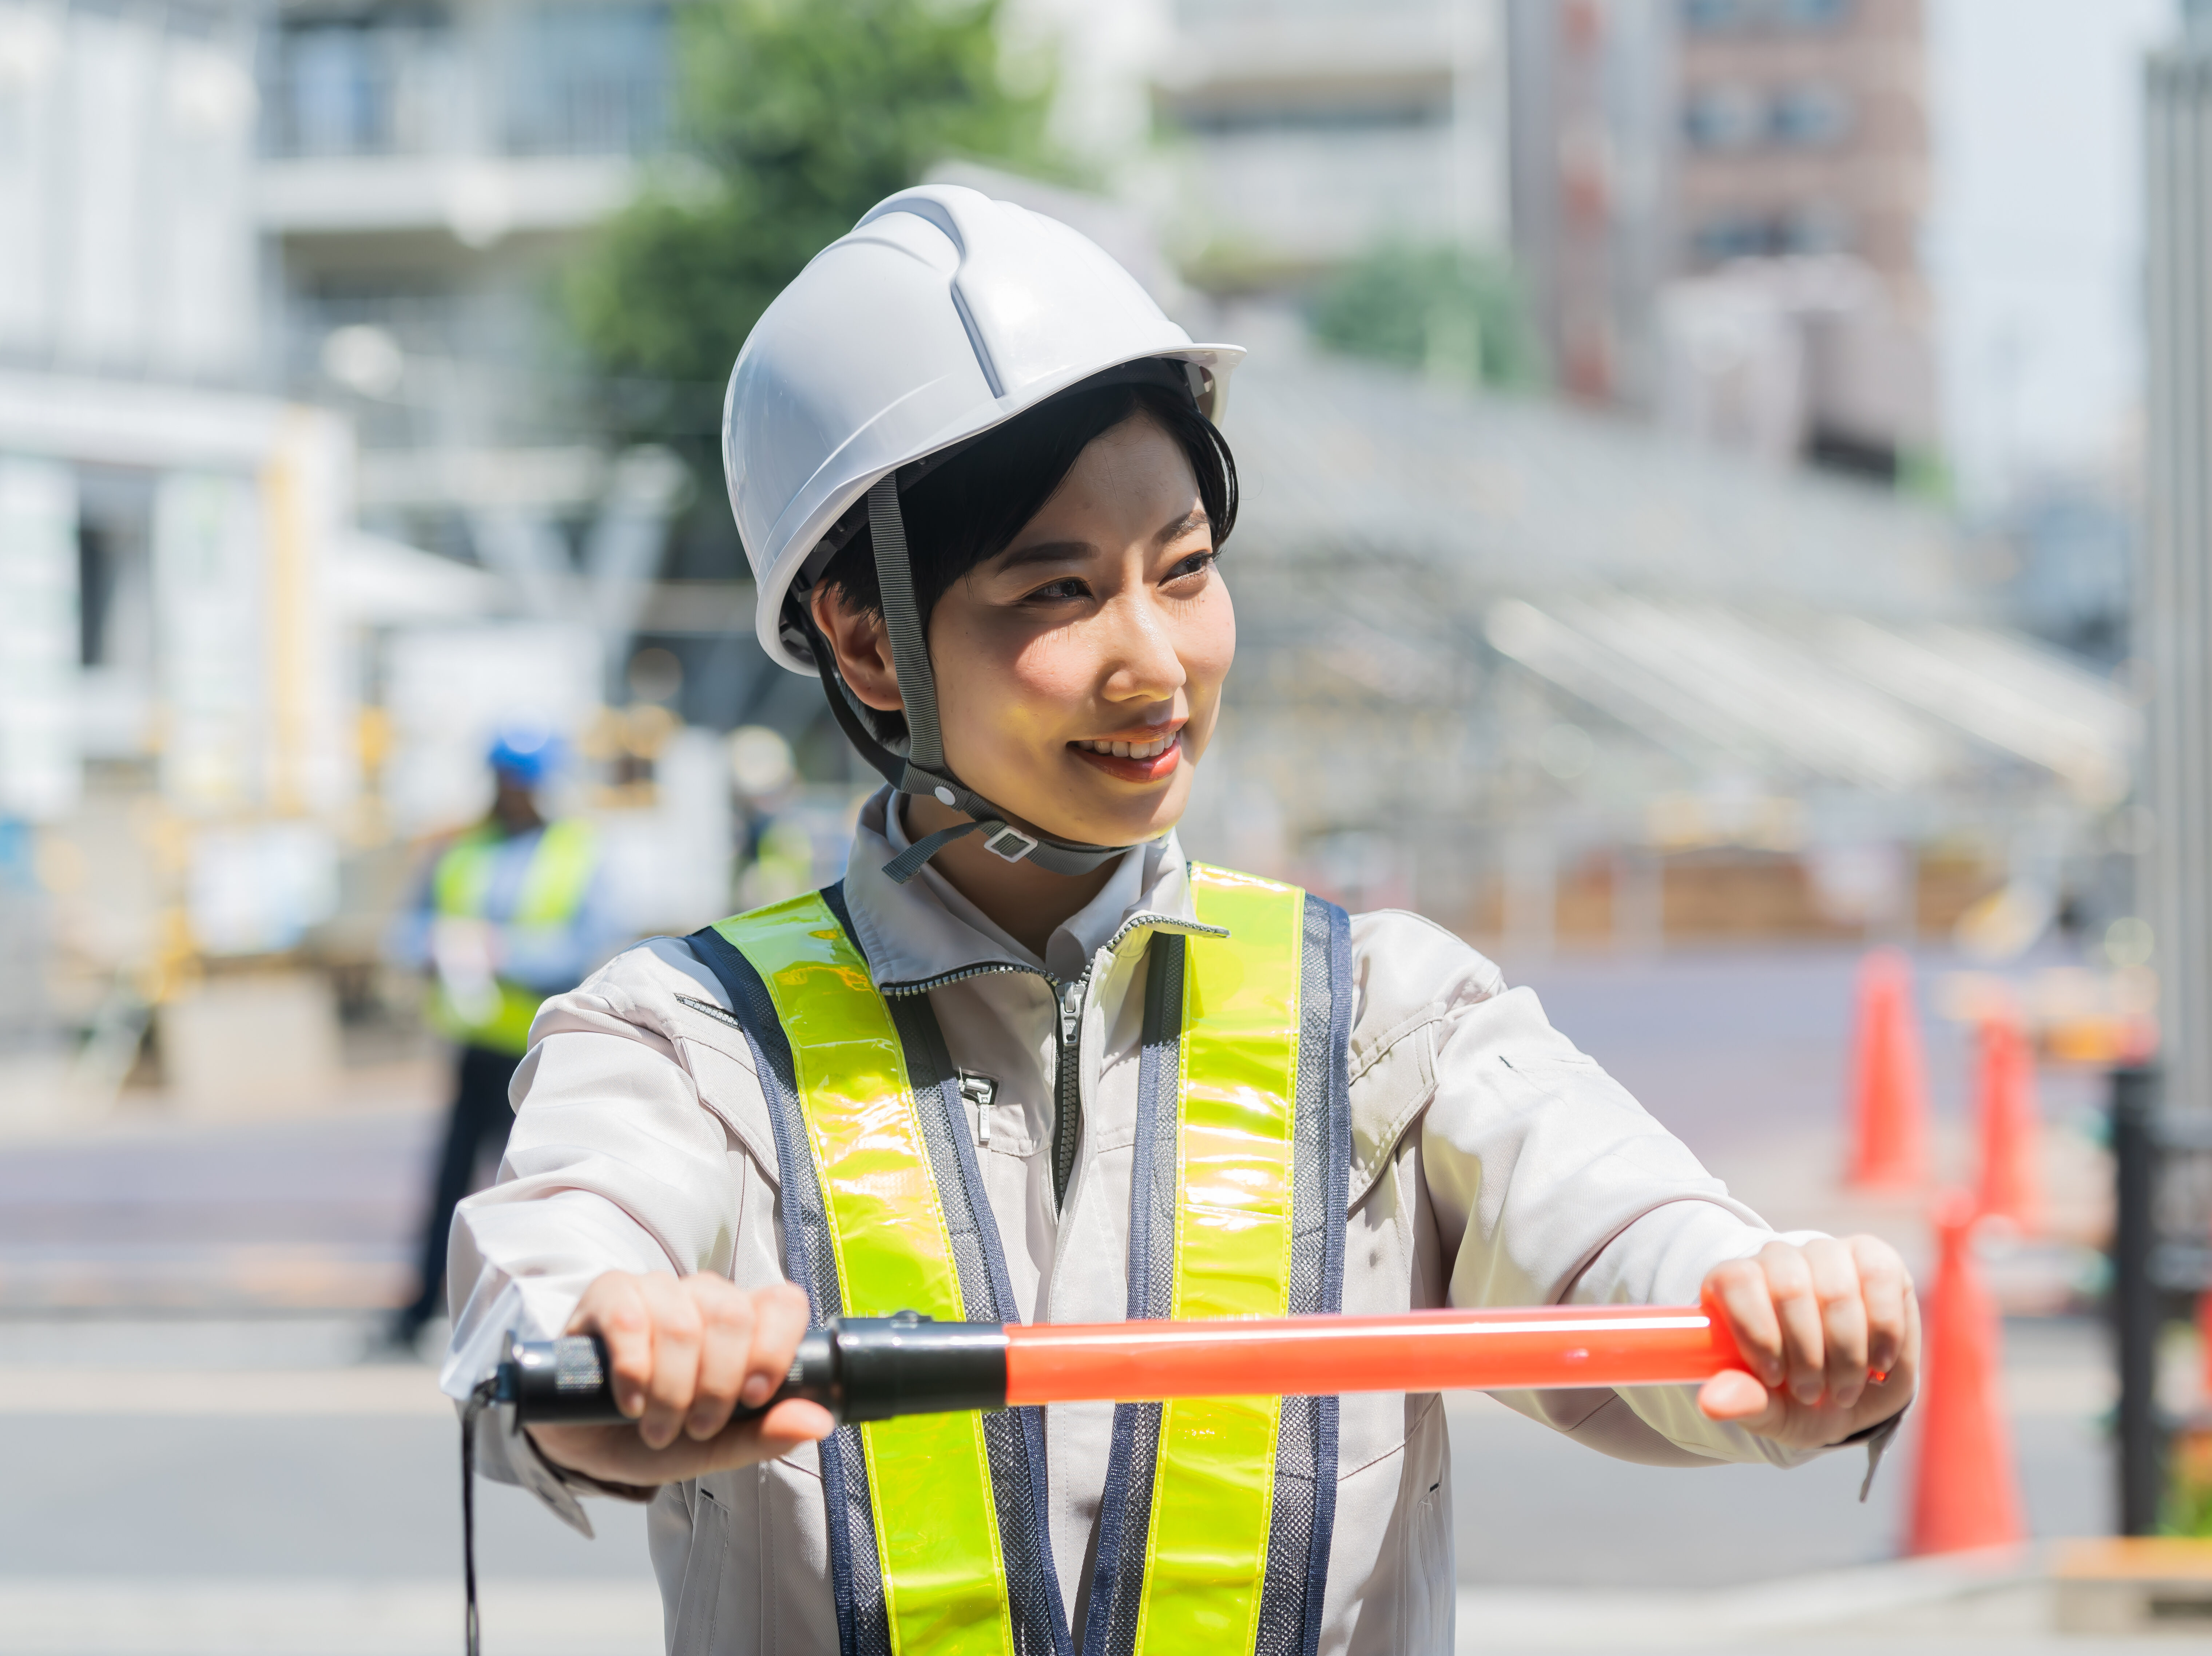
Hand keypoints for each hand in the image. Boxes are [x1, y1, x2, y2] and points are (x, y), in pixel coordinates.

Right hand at [526, 1273, 832, 1486]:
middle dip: (716, 1385)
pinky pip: (630, 1317)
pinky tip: (630, 1401)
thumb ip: (766, 1433)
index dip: (775, 1348)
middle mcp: (703, 1296)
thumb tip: (821, 1421)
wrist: (582, 1443)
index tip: (754, 1397)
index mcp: (742, 1322)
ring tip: (657, 1426)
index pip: (783, 1303)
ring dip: (672, 1389)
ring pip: (683, 1323)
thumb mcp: (713, 1447)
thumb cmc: (653, 1435)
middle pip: (732, 1316)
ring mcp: (655, 1290)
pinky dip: (634, 1369)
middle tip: (696, 1427)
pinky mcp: (608, 1295)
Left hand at [1695, 1235, 1917, 1449]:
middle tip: (1812, 1394)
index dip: (1757, 1332)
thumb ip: (1743, 1400)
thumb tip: (1712, 1404)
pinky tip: (1878, 1362)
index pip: (1736, 1281)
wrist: (1853, 1398)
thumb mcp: (1769, 1409)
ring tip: (1844, 1387)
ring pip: (1836, 1288)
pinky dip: (1883, 1329)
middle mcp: (1776, 1259)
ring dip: (1846, 1351)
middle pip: (1788, 1288)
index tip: (1774, 1378)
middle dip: (1806, 1355)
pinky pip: (1879, 1276)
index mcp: (1733, 1285)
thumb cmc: (1797, 1399)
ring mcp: (1825, 1253)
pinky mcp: (1873, 1258)